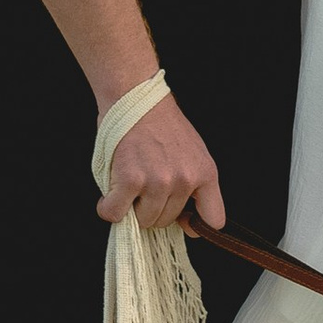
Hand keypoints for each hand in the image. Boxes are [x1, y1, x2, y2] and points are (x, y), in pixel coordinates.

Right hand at [98, 90, 225, 232]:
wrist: (136, 97)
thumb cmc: (161, 126)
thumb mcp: (194, 153)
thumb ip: (194, 185)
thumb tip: (185, 222)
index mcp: (206, 173)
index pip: (214, 220)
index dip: (194, 225)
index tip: (181, 220)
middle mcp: (185, 180)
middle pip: (166, 222)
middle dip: (152, 209)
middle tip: (143, 185)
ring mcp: (158, 181)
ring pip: (143, 221)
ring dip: (130, 208)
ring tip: (128, 184)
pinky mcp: (131, 180)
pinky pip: (115, 214)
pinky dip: (108, 208)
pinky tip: (110, 194)